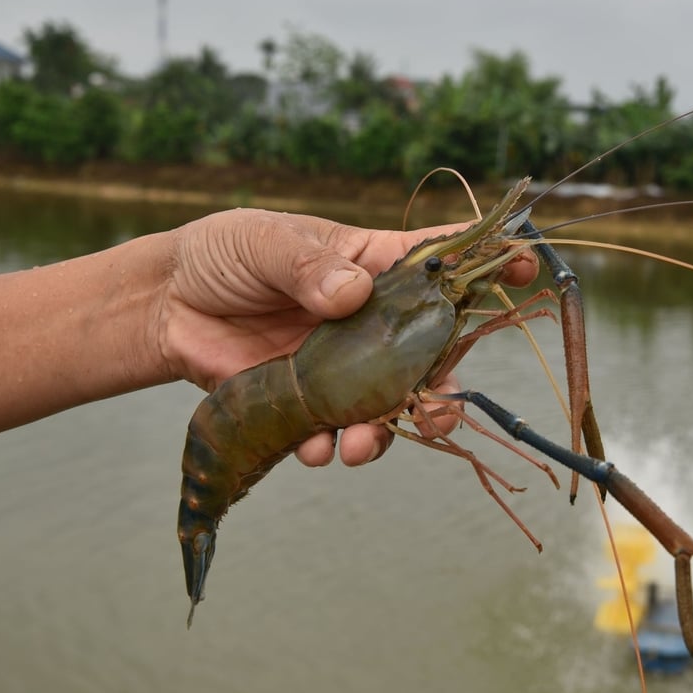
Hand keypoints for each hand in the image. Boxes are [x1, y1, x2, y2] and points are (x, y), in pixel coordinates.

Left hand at [157, 208, 537, 466]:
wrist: (166, 306)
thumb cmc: (224, 255)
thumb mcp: (264, 244)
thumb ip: (309, 266)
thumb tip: (352, 293)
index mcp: (370, 267)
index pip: (440, 261)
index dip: (487, 261)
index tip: (526, 265)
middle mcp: (369, 321)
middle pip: (430, 353)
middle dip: (443, 386)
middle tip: (440, 410)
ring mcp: (342, 365)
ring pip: (389, 405)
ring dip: (384, 433)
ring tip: (356, 447)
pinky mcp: (308, 400)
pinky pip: (334, 432)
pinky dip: (328, 447)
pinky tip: (312, 448)